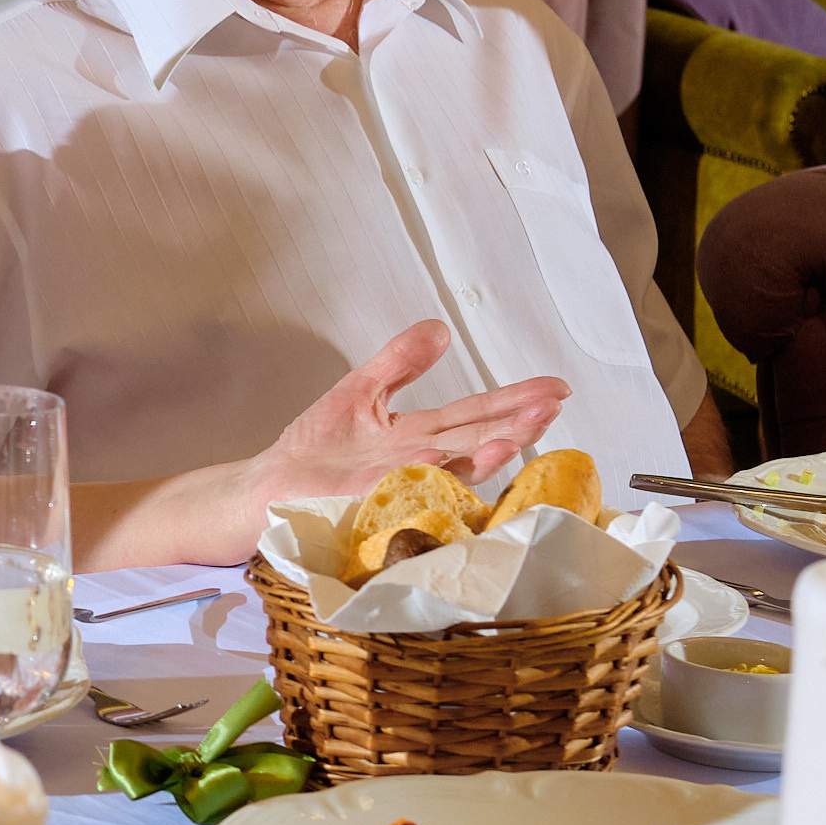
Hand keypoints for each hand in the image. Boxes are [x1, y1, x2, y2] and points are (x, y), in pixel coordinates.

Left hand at [251, 321, 567, 504]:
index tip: (557, 388)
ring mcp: (394, 482)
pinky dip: (419, 472)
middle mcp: (416, 462)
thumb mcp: (361, 391)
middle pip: (475, 440)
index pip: (475, 415)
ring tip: (516, 436)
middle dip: (517, 424)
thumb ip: (400, 363)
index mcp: (418, 436)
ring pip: (448, 468)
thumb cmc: (314, 451)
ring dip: (483, 453)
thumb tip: (440, 328)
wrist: (268, 487)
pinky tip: (438, 456)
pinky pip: (396, 484)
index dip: (516, 401)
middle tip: (554, 406)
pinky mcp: (363, 496)